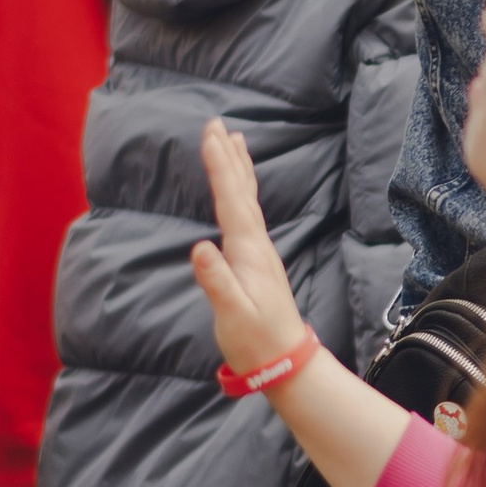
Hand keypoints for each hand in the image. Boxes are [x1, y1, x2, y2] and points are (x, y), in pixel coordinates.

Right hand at [190, 120, 307, 380]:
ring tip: (234, 142)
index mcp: (248, 253)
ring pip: (247, 201)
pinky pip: (247, 215)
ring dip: (238, 170)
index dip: (220, 167)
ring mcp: (259, 253)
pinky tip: (238, 192)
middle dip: (228, 157)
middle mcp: (257, 246)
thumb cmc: (256, 341)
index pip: (232, 201)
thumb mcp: (232, 313)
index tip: (211, 136)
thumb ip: (216, 281)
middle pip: (242, 192)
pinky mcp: (256, 262)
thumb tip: (200, 248)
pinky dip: (241, 194)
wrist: (285, 362)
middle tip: (219, 124)